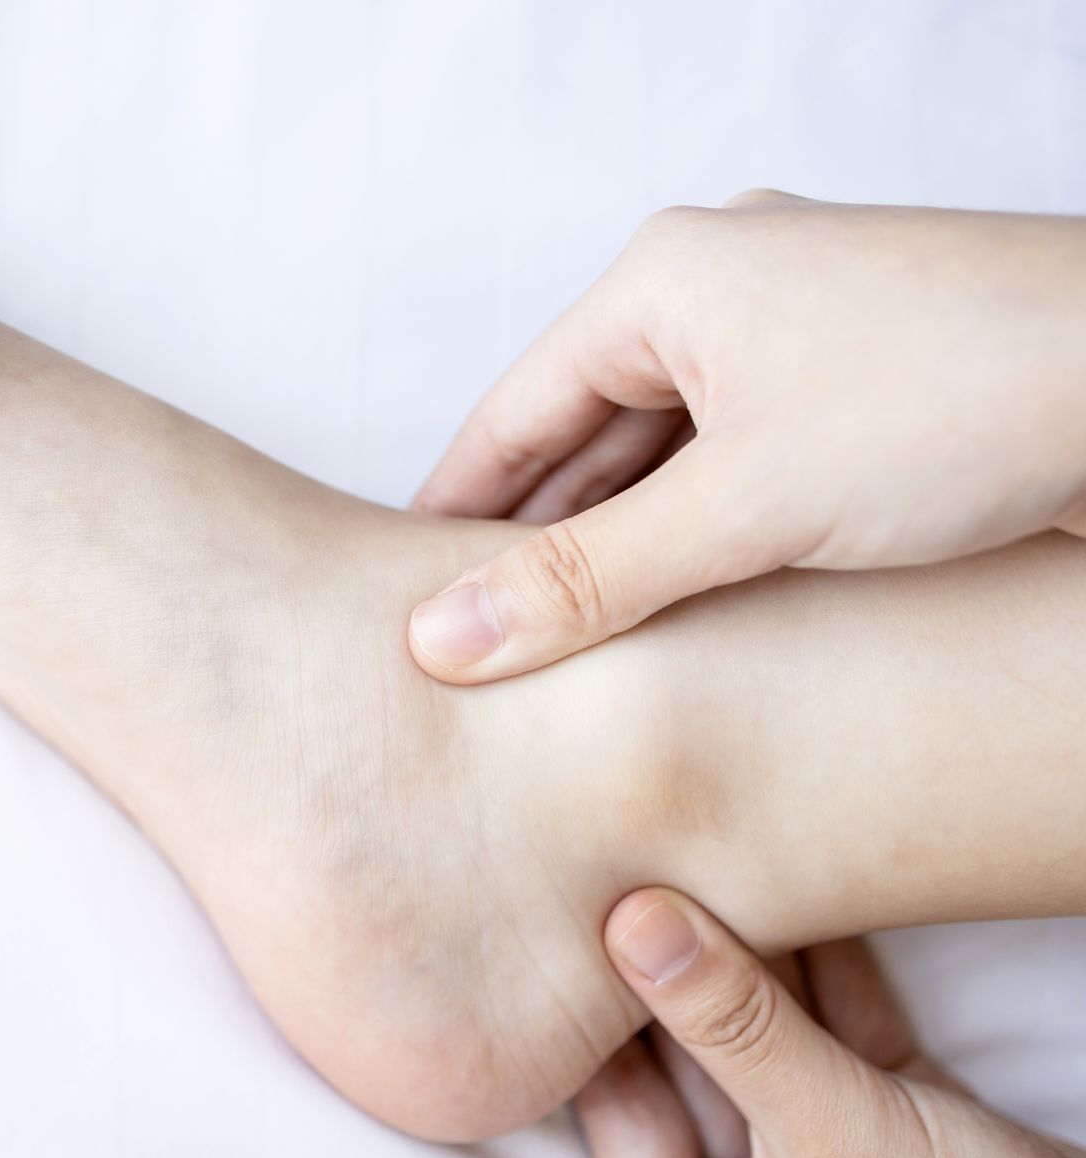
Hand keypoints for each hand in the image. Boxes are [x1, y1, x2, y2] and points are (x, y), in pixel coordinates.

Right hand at [407, 193, 1085, 683]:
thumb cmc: (974, 395)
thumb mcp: (748, 505)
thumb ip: (587, 581)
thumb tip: (442, 639)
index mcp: (667, 280)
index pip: (511, 415)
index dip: (450, 517)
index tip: (397, 606)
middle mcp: (724, 296)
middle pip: (583, 442)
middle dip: (535, 547)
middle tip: (477, 659)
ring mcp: (799, 344)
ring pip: (665, 466)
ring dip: (623, 556)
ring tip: (565, 664)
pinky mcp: (862, 395)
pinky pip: (740, 475)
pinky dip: (703, 545)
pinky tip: (681, 624)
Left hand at [576, 888, 1085, 1157]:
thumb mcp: (840, 1145)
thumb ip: (738, 1033)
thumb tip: (634, 924)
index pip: (620, 1110)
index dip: (597, 1007)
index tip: (576, 904)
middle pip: (690, 1063)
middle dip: (675, 965)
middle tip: (643, 855)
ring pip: (766, 1037)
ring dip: (754, 949)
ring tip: (713, 845)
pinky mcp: (900, 1129)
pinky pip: (843, 1032)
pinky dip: (830, 965)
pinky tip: (803, 881)